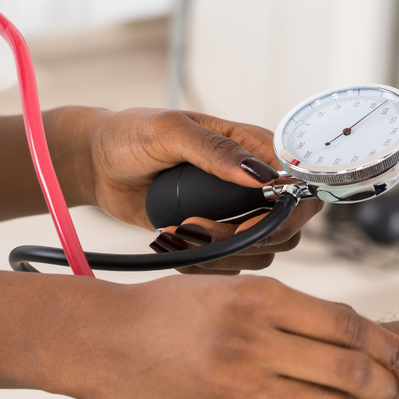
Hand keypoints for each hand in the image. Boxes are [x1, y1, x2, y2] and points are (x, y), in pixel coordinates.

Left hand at [51, 105, 321, 270]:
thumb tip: (259, 176)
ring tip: (179, 231)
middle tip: (199, 226)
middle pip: (288, 227)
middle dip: (249, 238)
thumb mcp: (168, 131)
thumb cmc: (131, 135)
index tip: (247, 221)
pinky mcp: (217, 239)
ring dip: (222, 253)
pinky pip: (231, 266)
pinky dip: (204, 265)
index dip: (287, 211)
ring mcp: (237, 214)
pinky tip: (174, 242)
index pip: (300, 183)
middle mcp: (253, 185)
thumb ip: (215, 150)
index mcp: (253, 148)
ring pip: (262, 252)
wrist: (99, 166)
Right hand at [62, 275, 398, 398]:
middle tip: (390, 389)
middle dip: (384, 384)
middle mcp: (254, 339)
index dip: (396, 348)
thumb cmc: (173, 309)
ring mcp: (239, 385)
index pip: (351, 324)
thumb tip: (357, 336)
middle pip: (351, 370)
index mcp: (261, 296)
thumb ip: (294, 311)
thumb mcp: (234, 289)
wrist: (104, 340)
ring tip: (330, 397)